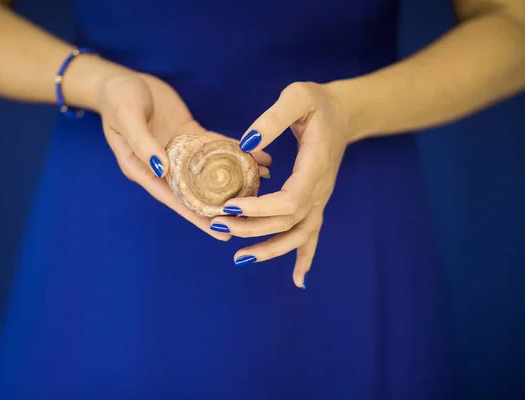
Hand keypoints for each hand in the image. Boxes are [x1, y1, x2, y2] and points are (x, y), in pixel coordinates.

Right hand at [95, 71, 270, 240]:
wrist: (120, 80)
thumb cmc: (117, 99)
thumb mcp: (127, 118)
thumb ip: (143, 144)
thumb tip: (162, 170)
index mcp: (143, 169)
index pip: (173, 199)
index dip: (195, 216)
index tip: (219, 231)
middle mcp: (163, 166)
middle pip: (194, 191)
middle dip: (221, 204)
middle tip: (250, 217)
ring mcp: (178, 151)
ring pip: (208, 170)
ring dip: (233, 177)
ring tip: (262, 182)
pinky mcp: (188, 135)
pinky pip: (212, 146)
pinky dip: (231, 151)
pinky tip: (253, 155)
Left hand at [209, 82, 350, 286]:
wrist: (344, 113)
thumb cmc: (319, 103)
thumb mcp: (297, 96)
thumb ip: (273, 118)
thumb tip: (246, 143)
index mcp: (315, 167)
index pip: (289, 200)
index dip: (260, 208)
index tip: (229, 205)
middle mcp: (320, 190)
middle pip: (288, 222)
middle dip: (252, 229)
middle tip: (217, 225)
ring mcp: (320, 199)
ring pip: (299, 235)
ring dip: (270, 250)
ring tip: (239, 259)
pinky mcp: (317, 202)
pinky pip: (312, 235)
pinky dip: (305, 258)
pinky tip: (298, 280)